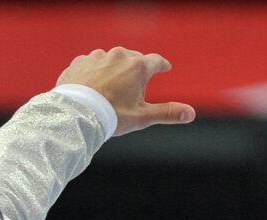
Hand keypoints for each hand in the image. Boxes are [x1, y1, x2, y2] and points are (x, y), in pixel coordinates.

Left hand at [57, 47, 194, 135]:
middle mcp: (118, 56)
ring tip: (112, 87)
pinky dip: (94, 73)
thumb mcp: (142, 117)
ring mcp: (97, 57)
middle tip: (136, 84)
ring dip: (114, 70)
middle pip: (133, 58)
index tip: (165, 68)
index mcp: (137, 67)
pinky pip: (91, 64)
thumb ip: (167, 113)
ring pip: (111, 60)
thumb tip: (190, 113)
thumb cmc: (111, 116)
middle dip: (137, 69)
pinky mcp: (80, 62)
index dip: (162, 65)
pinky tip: (92, 86)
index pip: (156, 61)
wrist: (75, 114)